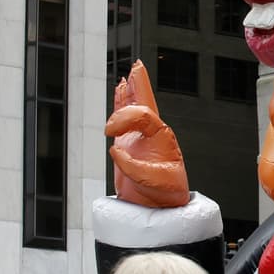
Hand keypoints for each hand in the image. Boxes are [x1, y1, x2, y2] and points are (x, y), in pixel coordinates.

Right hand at [106, 61, 190, 207]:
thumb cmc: (165, 195)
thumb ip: (134, 167)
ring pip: (135, 108)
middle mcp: (152, 134)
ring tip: (127, 76)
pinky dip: (121, 105)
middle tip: (137, 66)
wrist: (160, 208)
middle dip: (140, 85)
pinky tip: (120, 93)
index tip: (108, 134)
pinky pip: (124, 120)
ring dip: (130, 92)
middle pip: (145, 102)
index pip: (143, 114)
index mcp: (161, 137)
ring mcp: (140, 138)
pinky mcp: (129, 145)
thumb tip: (115, 150)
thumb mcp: (154, 183)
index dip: (124, 118)